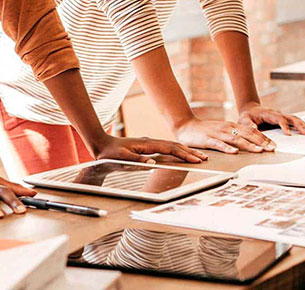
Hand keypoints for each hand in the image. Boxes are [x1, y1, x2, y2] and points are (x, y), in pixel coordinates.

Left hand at [92, 135, 207, 163]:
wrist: (101, 143)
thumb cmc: (110, 152)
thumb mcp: (122, 158)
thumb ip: (137, 160)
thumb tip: (152, 163)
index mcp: (147, 144)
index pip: (170, 149)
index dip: (184, 154)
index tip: (195, 160)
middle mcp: (151, 142)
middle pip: (175, 145)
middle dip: (190, 152)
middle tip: (204, 158)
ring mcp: (150, 143)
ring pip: (172, 145)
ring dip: (185, 150)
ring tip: (197, 156)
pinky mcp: (147, 146)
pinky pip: (166, 147)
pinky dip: (176, 150)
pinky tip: (180, 153)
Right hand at [174, 117, 275, 153]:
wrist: (186, 126)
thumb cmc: (204, 131)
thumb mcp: (222, 131)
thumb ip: (233, 136)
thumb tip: (248, 143)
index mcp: (231, 126)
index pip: (251, 132)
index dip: (263, 138)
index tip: (274, 145)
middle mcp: (227, 128)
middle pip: (247, 134)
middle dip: (262, 142)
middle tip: (273, 149)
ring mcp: (218, 133)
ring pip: (236, 139)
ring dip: (249, 145)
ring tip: (260, 151)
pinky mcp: (208, 139)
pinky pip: (219, 144)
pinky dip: (228, 148)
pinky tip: (235, 152)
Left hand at [239, 102, 304, 135]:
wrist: (250, 110)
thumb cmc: (247, 116)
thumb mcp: (244, 121)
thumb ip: (249, 125)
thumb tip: (253, 129)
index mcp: (268, 114)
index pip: (279, 118)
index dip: (284, 126)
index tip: (288, 134)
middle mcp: (277, 113)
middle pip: (290, 118)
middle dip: (299, 125)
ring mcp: (281, 116)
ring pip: (294, 119)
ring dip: (303, 125)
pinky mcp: (283, 119)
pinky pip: (294, 121)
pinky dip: (302, 124)